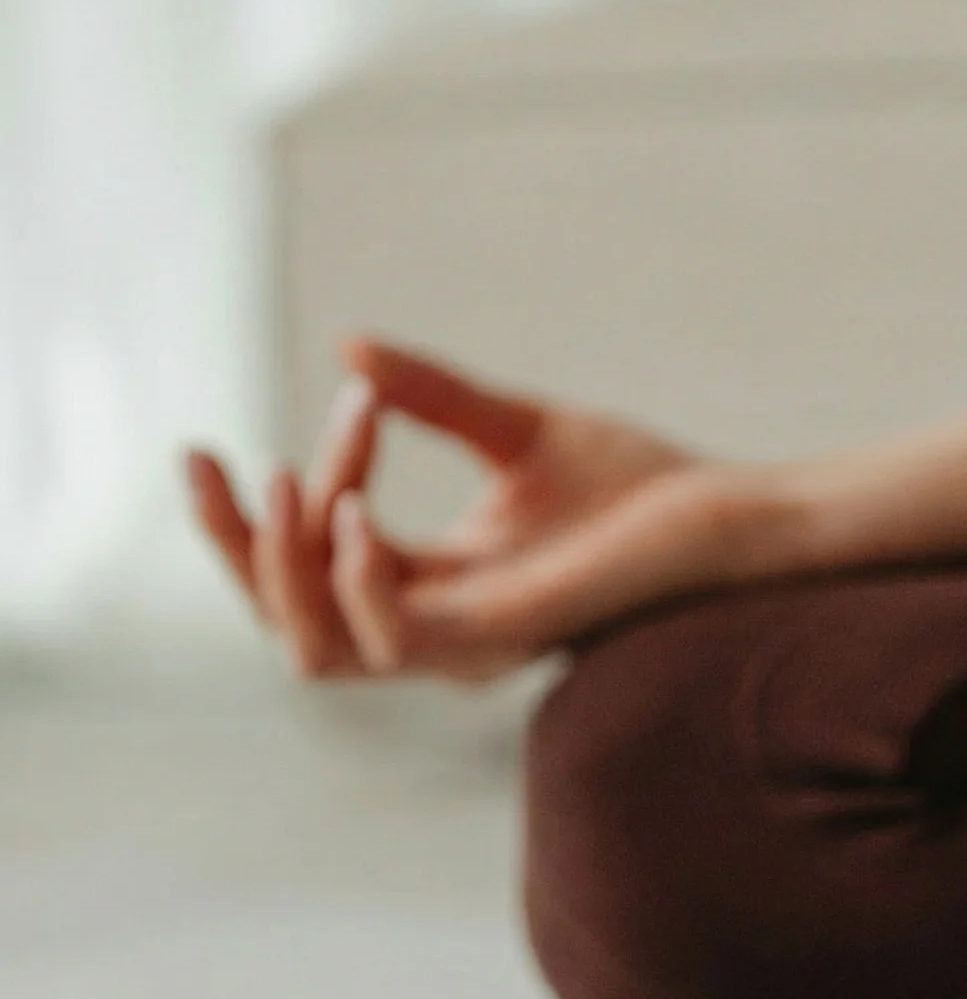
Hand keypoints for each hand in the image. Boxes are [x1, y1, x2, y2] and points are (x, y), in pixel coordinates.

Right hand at [187, 340, 784, 681]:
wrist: (730, 516)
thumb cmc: (639, 485)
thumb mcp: (515, 427)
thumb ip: (431, 397)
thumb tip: (345, 350)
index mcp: (432, 584)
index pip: (311, 566)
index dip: (292, 493)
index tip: (350, 397)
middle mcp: (435, 627)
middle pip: (287, 623)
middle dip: (234, 548)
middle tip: (204, 465)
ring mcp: (465, 641)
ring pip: (317, 649)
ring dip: (280, 569)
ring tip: (282, 483)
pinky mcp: (503, 637)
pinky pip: (394, 640)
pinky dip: (356, 583)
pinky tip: (348, 518)